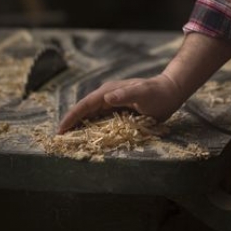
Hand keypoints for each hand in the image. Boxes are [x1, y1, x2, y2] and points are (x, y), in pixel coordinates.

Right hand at [58, 74, 184, 133]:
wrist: (170, 91)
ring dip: (80, 126)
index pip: (85, 105)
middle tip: (60, 138)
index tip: (61, 129)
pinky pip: (101, 120)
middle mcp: (107, 97)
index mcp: (108, 92)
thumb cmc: (158, 93)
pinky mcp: (118, 110)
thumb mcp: (143, 93)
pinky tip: (88, 137)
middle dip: (71, 123)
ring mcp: (112, 103)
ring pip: (91, 116)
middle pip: (84, 110)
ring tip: (69, 140)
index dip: (72, 117)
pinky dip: (92, 128)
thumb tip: (106, 98)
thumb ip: (126, 95)